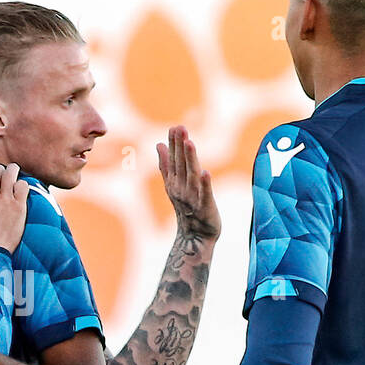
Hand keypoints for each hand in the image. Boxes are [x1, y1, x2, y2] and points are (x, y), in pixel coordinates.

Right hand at [156, 126, 219, 243]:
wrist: (194, 237)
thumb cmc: (187, 209)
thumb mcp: (174, 185)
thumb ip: (166, 165)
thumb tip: (159, 144)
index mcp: (173, 182)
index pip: (173, 160)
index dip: (173, 144)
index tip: (174, 127)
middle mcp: (181, 188)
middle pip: (180, 164)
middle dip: (179, 146)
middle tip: (179, 128)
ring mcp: (192, 198)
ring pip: (191, 175)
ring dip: (190, 159)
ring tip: (189, 143)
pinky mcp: (205, 207)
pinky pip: (205, 194)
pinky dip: (205, 184)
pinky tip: (205, 172)